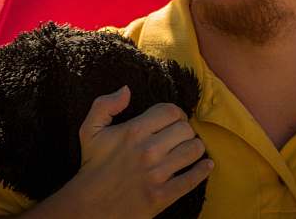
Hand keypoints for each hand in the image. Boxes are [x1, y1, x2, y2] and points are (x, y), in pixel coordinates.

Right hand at [53, 85, 212, 218]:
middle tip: (181, 134)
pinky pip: (192, 179)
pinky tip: (206, 165)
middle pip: (185, 129)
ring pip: (193, 151)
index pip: (170, 111)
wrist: (90, 206)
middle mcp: (148, 151)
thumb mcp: (90, 130)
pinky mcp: (163, 195)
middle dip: (186, 129)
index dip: (176, 112)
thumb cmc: (93, 166)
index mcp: (133, 131)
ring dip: (196, 147)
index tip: (174, 119)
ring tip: (190, 148)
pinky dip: (203, 170)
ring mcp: (157, 175)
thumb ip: (104, 104)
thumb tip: (126, 89)